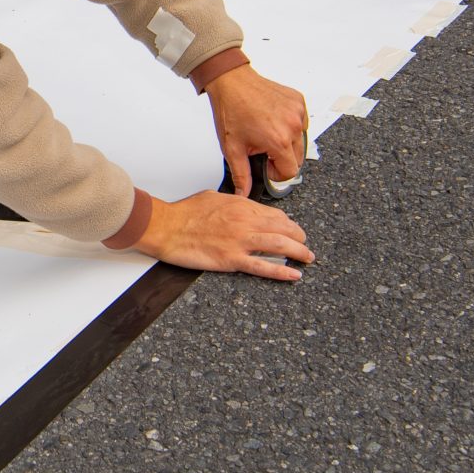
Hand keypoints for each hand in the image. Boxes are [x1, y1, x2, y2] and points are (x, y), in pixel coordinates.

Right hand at [136, 191, 314, 280]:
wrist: (166, 227)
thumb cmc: (184, 213)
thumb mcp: (213, 197)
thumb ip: (232, 202)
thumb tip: (240, 204)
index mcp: (241, 205)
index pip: (274, 214)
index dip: (288, 223)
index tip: (292, 229)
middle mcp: (245, 222)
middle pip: (283, 229)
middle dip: (299, 237)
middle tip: (304, 243)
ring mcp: (240, 241)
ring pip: (280, 246)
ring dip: (299, 252)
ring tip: (307, 258)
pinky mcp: (232, 259)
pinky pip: (263, 267)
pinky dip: (282, 272)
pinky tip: (294, 274)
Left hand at [205, 63, 309, 195]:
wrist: (231, 82)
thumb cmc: (231, 110)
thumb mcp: (233, 148)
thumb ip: (242, 175)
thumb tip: (243, 193)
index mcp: (278, 140)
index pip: (291, 171)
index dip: (276, 172)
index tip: (266, 164)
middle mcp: (292, 126)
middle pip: (298, 158)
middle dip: (281, 158)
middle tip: (263, 147)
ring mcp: (298, 111)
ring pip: (300, 140)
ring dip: (287, 142)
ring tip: (267, 132)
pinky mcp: (299, 101)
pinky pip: (301, 122)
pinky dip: (290, 125)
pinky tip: (273, 120)